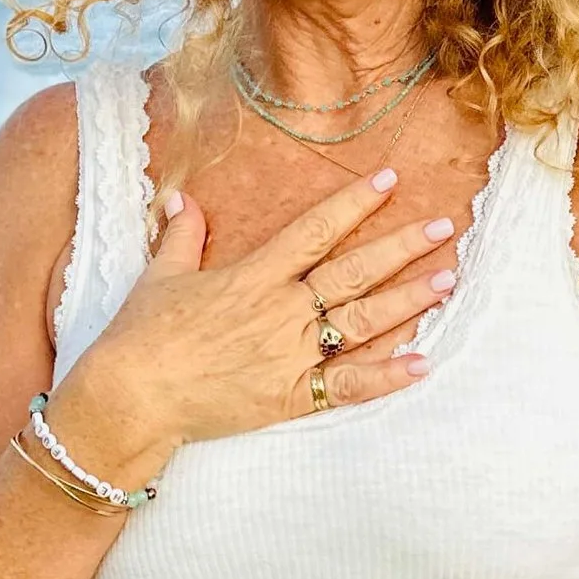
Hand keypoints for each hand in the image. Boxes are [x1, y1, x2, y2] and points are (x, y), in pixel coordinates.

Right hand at [49, 167, 456, 478]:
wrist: (131, 397)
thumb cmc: (141, 336)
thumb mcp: (160, 276)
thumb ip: (182, 236)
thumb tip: (184, 200)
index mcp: (253, 276)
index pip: (314, 231)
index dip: (354, 203)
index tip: (390, 181)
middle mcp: (280, 311)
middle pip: (352, 272)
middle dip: (401, 247)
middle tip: (444, 227)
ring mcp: (289, 355)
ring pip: (359, 322)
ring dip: (407, 301)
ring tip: (447, 280)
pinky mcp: (289, 398)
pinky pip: (347, 386)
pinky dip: (386, 376)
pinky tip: (423, 363)